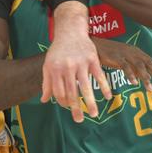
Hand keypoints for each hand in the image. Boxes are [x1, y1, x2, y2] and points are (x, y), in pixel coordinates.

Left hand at [43, 2, 111, 122]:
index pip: (59, 93)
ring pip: (86, 87)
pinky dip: (104, 87)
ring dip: (90, 102)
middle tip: (79, 120)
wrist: (70, 32)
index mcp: (54, 70)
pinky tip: (107, 97)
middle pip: (72, 93)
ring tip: (94, 114)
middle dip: (75, 109)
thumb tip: (44, 100)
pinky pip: (99, 76)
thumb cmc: (57, 52)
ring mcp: (80, 64)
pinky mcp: (92, 59)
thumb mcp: (48, 66)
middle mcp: (67, 68)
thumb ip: (46, 83)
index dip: (63, 103)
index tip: (68, 108)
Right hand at [93, 38, 151, 90]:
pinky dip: (130, 74)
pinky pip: (125, 66)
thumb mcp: (123, 59)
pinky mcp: (115, 57)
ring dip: (145, 77)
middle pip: (148, 63)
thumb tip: (143, 77)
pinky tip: (134, 82)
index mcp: (135, 51)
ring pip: (138, 66)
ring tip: (150, 88)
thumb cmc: (107, 52)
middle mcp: (132, 52)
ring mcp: (124, 54)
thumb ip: (133, 66)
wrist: (93, 44)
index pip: (151, 61)